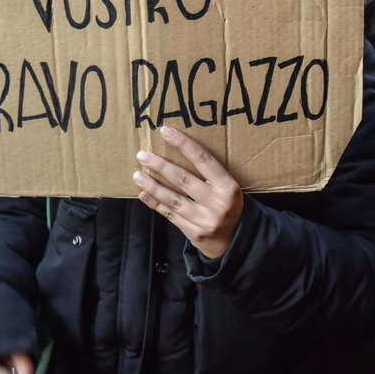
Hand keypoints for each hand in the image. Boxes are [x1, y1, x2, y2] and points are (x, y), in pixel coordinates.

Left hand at [134, 126, 243, 258]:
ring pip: (173, 199)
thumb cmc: (229, 206)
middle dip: (161, 166)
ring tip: (138, 175)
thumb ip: (212, 174)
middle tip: (143, 155)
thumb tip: (182, 149)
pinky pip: (170, 216)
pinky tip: (143, 194)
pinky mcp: (194, 233)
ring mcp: (204, 220)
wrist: (237, 241)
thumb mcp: (229, 188)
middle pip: (183, 180)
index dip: (184, 144)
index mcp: (228, 186)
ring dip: (153, 186)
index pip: (204, 160)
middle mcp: (217, 203)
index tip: (166, 132)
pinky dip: (155, 204)